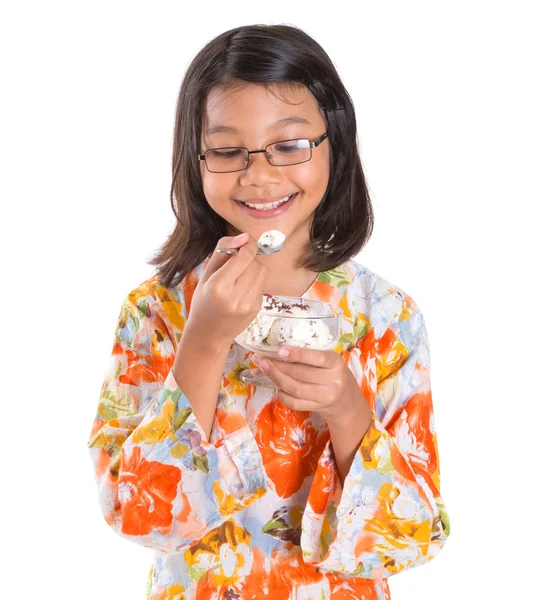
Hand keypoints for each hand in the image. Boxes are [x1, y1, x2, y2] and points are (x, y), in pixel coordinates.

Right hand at [182, 232, 267, 351]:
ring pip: (262, 273)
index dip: (248, 245)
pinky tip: (242, 290)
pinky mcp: (256, 309)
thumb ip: (223, 252)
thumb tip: (244, 237)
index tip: (245, 242)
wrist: (208, 335)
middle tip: (237, 264)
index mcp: (218, 286)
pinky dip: (254, 282)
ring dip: (254, 269)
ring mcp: (248, 305)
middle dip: (249, 258)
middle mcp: (234, 297)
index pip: (245, 257)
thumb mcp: (206, 275)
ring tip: (239, 276)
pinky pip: (262, 285)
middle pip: (255, 264)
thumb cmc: (204, 302)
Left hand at [253, 346, 366, 423]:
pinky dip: (282, 394)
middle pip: (301, 374)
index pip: (316, 358)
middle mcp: (333, 380)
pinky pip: (295, 403)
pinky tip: (275, 386)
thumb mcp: (330, 361)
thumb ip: (311, 356)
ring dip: (276, 379)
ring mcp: (325, 396)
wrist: (347, 401)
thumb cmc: (333, 373)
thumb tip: (279, 350)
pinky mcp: (317, 408)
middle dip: (278, 366)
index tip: (280, 350)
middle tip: (261, 359)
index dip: (297, 355)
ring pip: (296, 389)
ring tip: (263, 369)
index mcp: (335, 363)